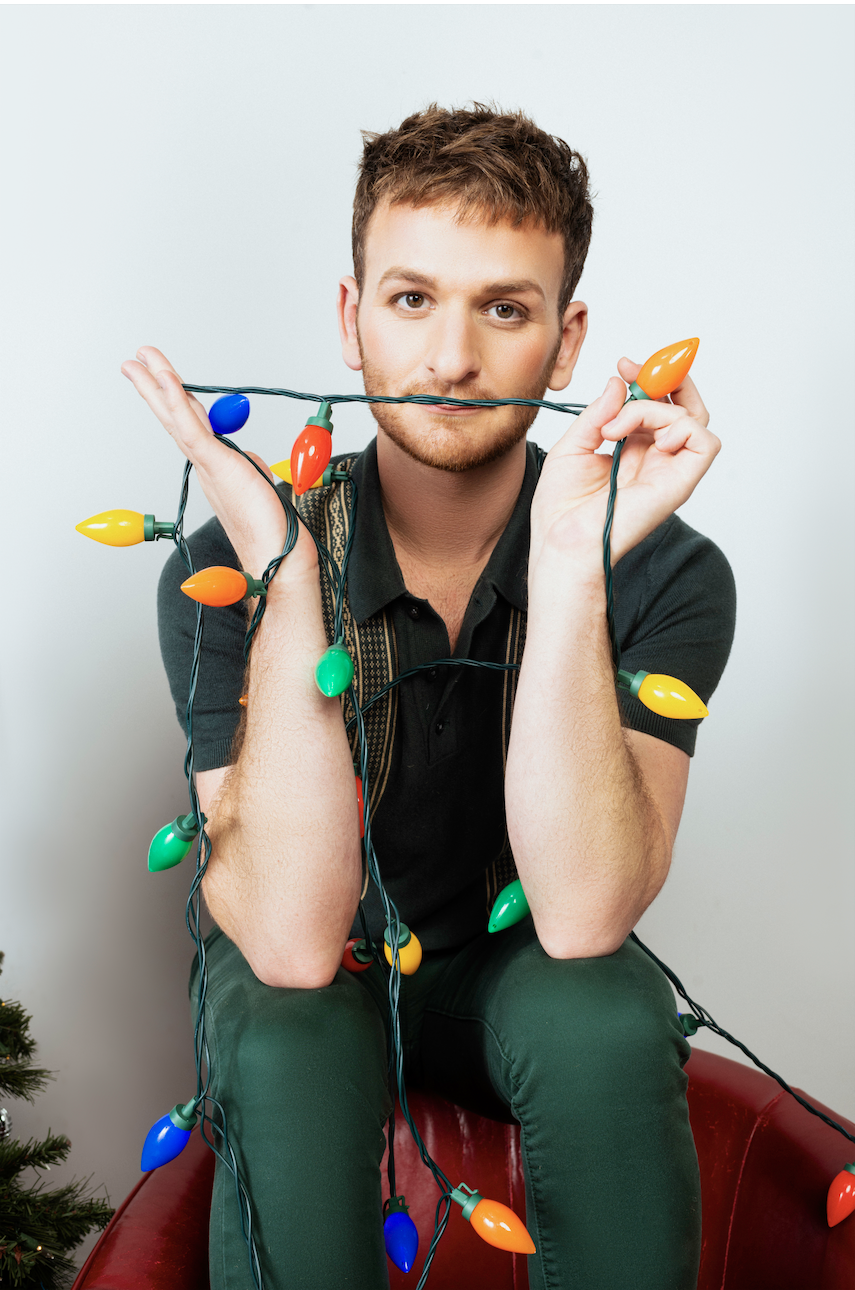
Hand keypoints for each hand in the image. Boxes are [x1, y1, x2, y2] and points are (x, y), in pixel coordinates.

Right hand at [121, 348, 316, 579]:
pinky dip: (177, 401)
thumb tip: (243, 457)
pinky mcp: (217, 464)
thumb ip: (247, 465)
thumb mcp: (259, 484)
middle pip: (174, 417)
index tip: (163, 379)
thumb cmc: (272, 529)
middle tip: (134, 361)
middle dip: (153, 386)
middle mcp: (204, 465)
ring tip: (138, 360)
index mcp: (213, 468)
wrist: (277, 555)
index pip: (190, 425)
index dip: (176, 401)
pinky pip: (191, 427)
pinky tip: (166, 379)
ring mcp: (208, 465)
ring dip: (156, 384)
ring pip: (176, 417)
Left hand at [530, 356, 719, 574]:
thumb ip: (598, 413)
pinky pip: (704, 442)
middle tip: (635, 369)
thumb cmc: (562, 508)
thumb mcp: (573, 446)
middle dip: (666, 377)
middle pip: (687, 406)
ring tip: (615, 427)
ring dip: (653, 408)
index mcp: (634, 450)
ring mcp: (670, 471)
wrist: (562, 542)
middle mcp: (656, 459)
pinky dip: (678, 426)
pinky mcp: (680, 484)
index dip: (649, 378)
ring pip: (692, 417)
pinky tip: (640, 440)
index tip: (624, 364)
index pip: (660, 405)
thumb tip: (619, 383)